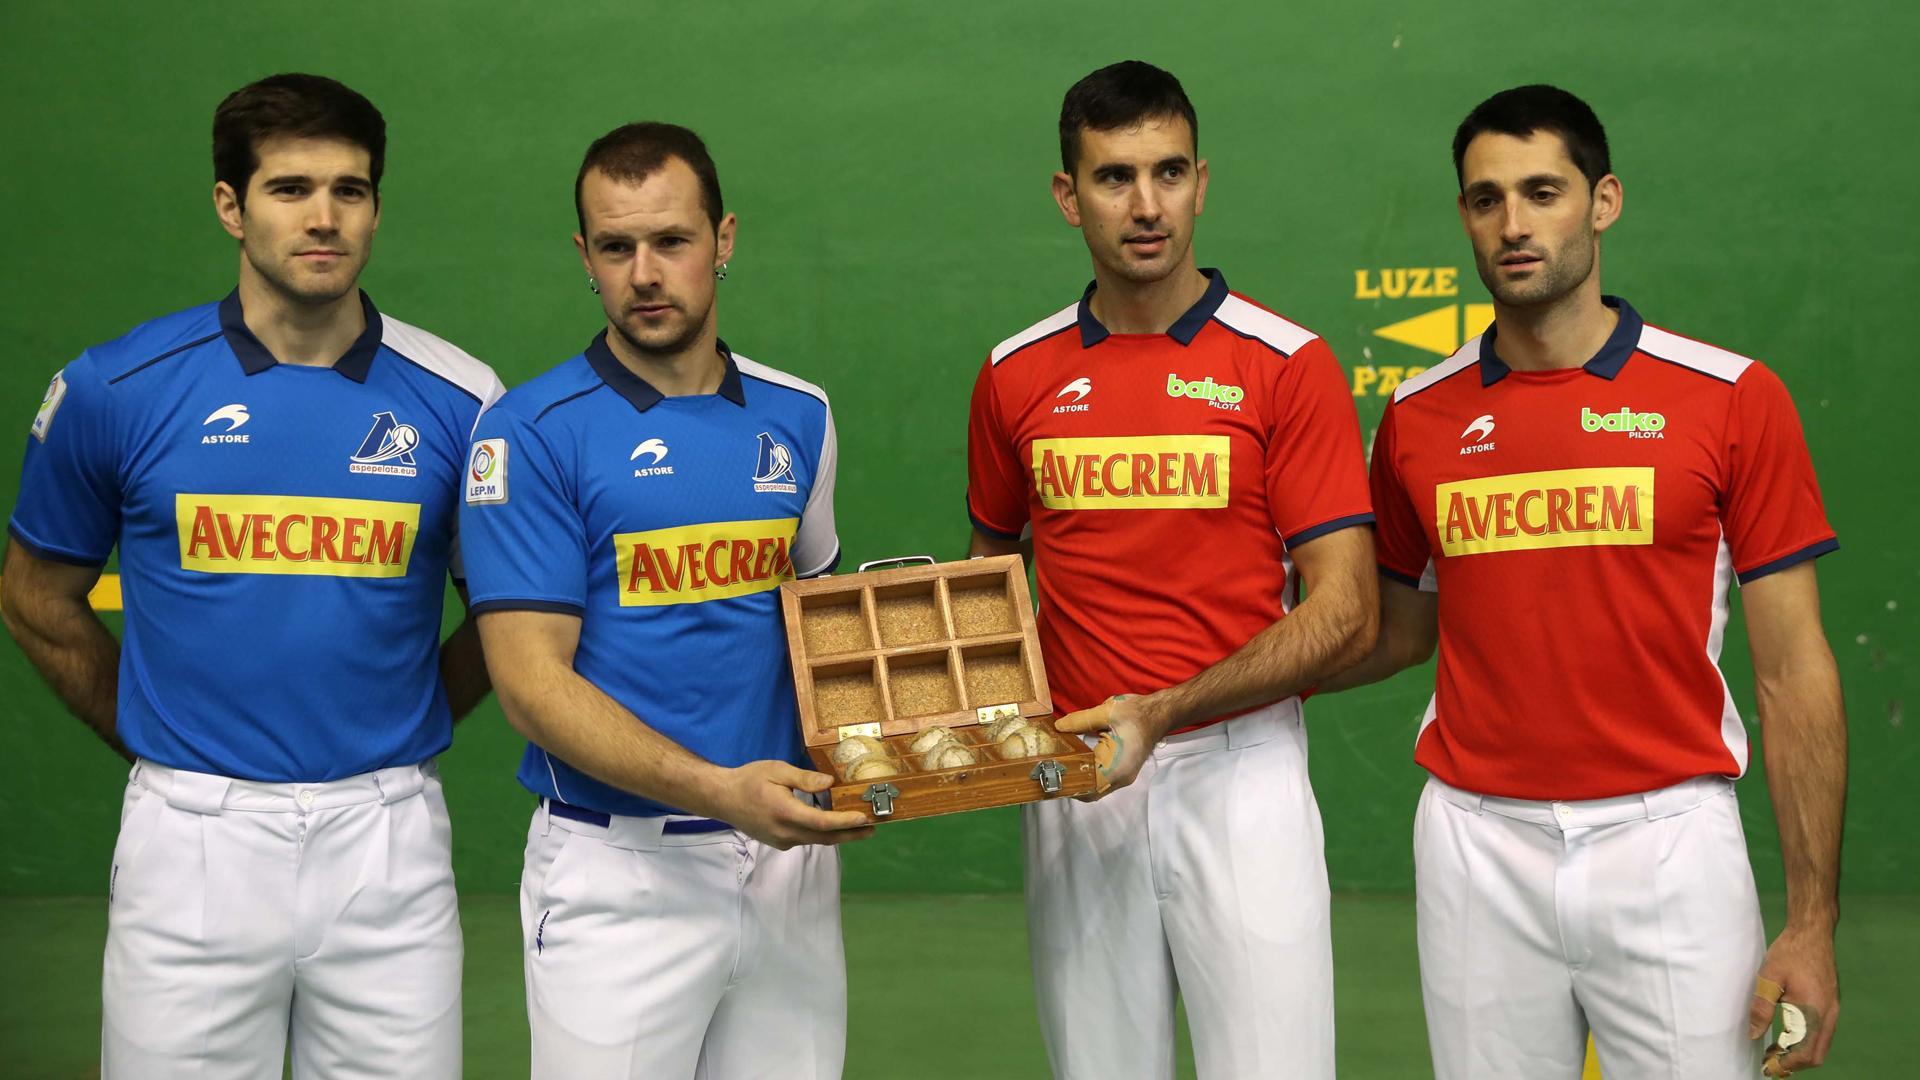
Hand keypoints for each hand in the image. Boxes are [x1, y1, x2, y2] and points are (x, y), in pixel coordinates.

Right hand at [713, 760, 874, 849]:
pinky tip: (833, 826)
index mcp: (785, 812)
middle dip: (851, 834)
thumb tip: (830, 784)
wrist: (723, 799)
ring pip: (816, 840)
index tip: (865, 819)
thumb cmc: (749, 780)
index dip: (846, 822)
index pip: (822, 822)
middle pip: (825, 837)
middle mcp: (785, 832)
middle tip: (873, 829)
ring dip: (839, 835)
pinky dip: (822, 834)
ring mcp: (781, 841)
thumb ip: (804, 779)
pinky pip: (805, 840)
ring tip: (859, 828)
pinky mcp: (779, 842)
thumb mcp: (777, 771)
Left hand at [1054, 694, 1154, 798]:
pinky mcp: (1122, 772)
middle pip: (1089, 792)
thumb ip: (1080, 720)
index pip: (1087, 786)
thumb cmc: (1136, 713)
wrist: (1158, 714)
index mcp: (1117, 767)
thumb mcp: (1106, 712)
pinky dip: (1087, 776)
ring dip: (1078, 781)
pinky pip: (1101, 781)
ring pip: (1095, 788)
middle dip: (1070, 784)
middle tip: (1050, 770)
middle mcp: (1120, 778)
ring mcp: (1123, 777)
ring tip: (1059, 767)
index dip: (1068, 783)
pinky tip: (1075, 763)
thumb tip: (1058, 727)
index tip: (1051, 773)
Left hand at [1748, 924, 1839, 1073]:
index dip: (1785, 1064)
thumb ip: (1761, 1008)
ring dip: (1799, 1053)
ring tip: (1774, 1052)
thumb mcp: (1769, 978)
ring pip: (1820, 1045)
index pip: (1804, 1052)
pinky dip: (1806, 1041)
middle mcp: (1828, 1015)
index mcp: (1813, 1011)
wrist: (1812, 933)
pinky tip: (1787, 1036)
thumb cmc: (1790, 952)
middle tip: (1769, 1063)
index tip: (1767, 1067)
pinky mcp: (1831, 1004)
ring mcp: (1833, 1010)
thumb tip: (1753, 1034)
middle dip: (1793, 1063)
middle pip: (1816, 1054)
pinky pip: (1822, 1033)